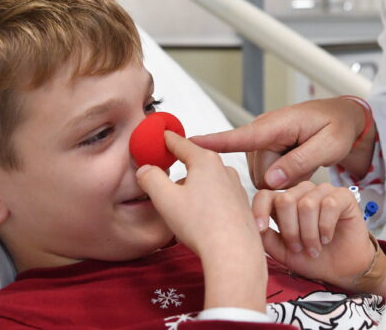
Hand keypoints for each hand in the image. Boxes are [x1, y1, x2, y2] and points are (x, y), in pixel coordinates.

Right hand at [137, 132, 266, 310]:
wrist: (234, 251)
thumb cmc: (201, 225)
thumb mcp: (165, 199)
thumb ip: (150, 179)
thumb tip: (145, 169)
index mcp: (205, 161)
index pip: (181, 143)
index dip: (167, 139)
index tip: (160, 134)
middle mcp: (223, 168)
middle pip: (195, 161)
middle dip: (178, 166)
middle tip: (162, 173)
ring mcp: (235, 185)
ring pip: (206, 179)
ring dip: (192, 186)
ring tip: (179, 205)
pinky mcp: (240, 203)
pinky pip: (217, 195)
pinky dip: (205, 200)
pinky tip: (198, 217)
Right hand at [191, 97, 373, 189]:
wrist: (343, 119)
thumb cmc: (337, 127)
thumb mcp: (328, 145)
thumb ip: (300, 162)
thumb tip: (270, 179)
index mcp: (276, 125)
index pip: (239, 136)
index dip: (212, 142)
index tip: (184, 142)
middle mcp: (264, 132)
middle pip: (258, 173)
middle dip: (281, 179)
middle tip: (307, 166)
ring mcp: (264, 143)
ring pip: (262, 178)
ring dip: (283, 178)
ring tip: (304, 162)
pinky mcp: (266, 152)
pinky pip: (267, 176)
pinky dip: (283, 176)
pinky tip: (298, 166)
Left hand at [253, 182, 385, 295]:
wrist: (341, 269)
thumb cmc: (312, 258)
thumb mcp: (282, 251)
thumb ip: (267, 237)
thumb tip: (252, 224)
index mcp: (284, 203)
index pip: (265, 195)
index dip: (260, 210)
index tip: (261, 229)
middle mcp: (302, 192)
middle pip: (285, 200)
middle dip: (291, 230)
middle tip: (299, 248)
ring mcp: (323, 191)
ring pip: (307, 205)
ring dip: (309, 234)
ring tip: (314, 248)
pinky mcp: (343, 195)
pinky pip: (329, 205)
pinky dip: (326, 227)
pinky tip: (327, 238)